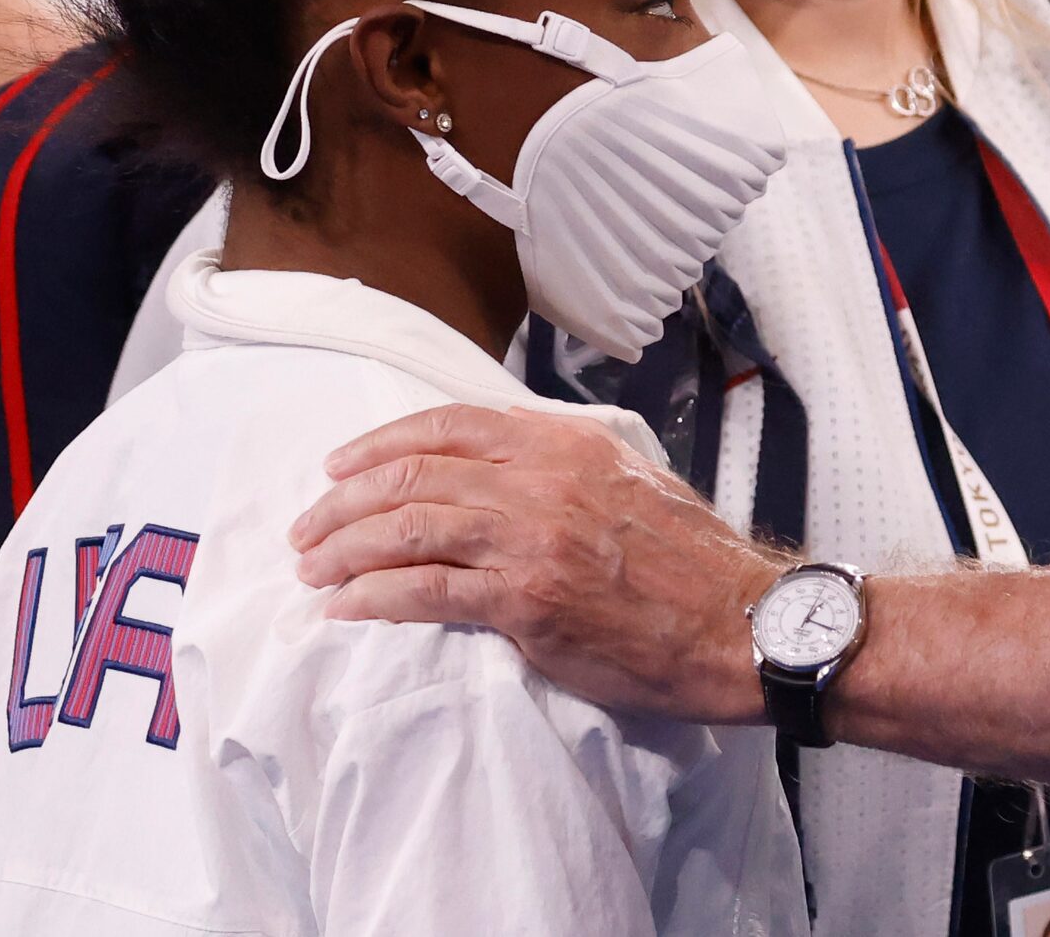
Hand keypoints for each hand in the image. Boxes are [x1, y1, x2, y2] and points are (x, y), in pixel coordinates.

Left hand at [287, 404, 784, 721]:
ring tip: (313, 569)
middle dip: (345, 500)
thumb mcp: (635, 479)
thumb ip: (569, 466)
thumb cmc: (695, 561)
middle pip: (416, 473)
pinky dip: (374, 597)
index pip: (452, 424)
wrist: (740, 624)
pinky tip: (346, 607)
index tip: (343, 467)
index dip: (383, 442)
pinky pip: (426, 592)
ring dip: (345, 549)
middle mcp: (544, 480)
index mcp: (568, 444)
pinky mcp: (528, 602)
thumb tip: (507, 470)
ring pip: (409, 527)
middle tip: (309, 527)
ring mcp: (533, 539)